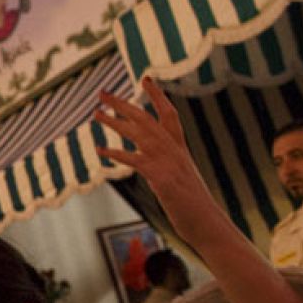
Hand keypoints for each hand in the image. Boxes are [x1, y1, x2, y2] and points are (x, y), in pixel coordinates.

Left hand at [95, 77, 237, 252]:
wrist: (208, 224)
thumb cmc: (193, 207)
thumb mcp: (179, 182)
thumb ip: (165, 170)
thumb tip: (152, 170)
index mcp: (180, 150)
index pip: (169, 114)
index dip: (157, 96)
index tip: (146, 78)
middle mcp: (174, 151)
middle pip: (147, 118)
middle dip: (123, 104)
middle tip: (102, 92)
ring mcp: (168, 163)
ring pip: (139, 134)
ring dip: (115, 122)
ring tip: (95, 113)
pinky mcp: (161, 178)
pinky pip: (136, 160)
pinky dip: (117, 153)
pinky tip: (100, 149)